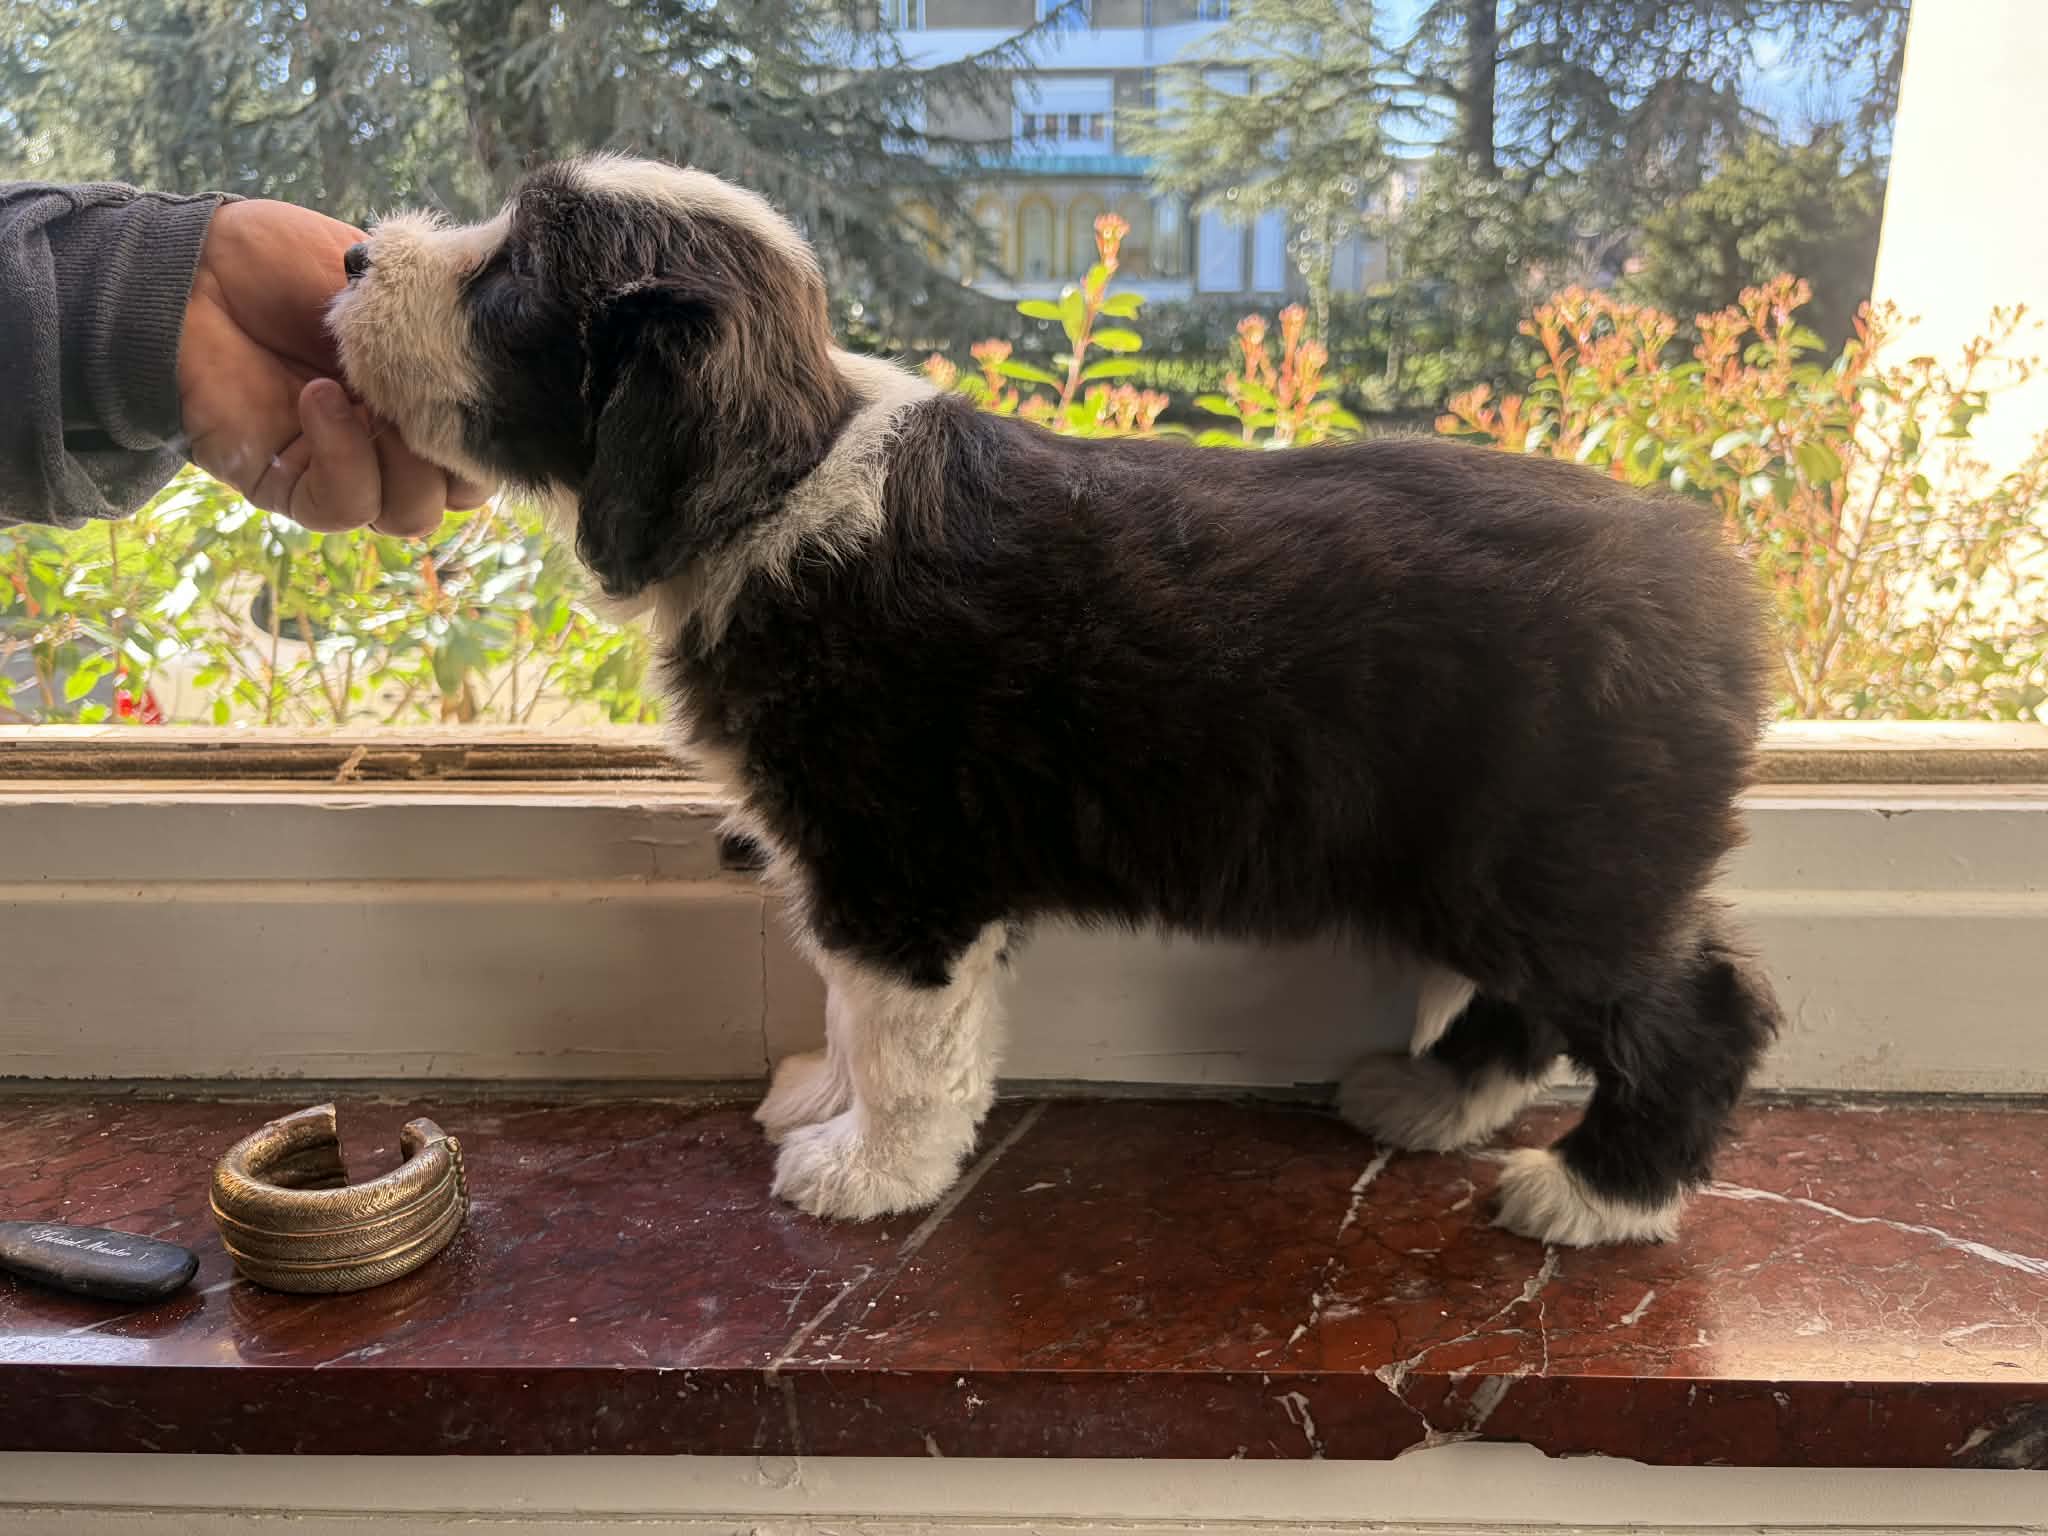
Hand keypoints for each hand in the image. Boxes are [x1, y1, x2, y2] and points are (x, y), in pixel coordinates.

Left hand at [177, 199, 492, 534]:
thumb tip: (504, 359)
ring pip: (409, 515)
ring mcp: (345, 469)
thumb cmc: (290, 263)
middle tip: (426, 392)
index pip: (488, 453)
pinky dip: (344, 458)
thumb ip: (449, 324)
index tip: (483, 388)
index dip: (497, 436)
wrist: (196, 264)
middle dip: (454, 453)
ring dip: (403, 463)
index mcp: (426, 401)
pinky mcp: (290, 485)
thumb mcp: (393, 282)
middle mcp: (393, 445)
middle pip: (457, 496)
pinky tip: (320, 398)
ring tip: (366, 397)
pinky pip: (343, 507)